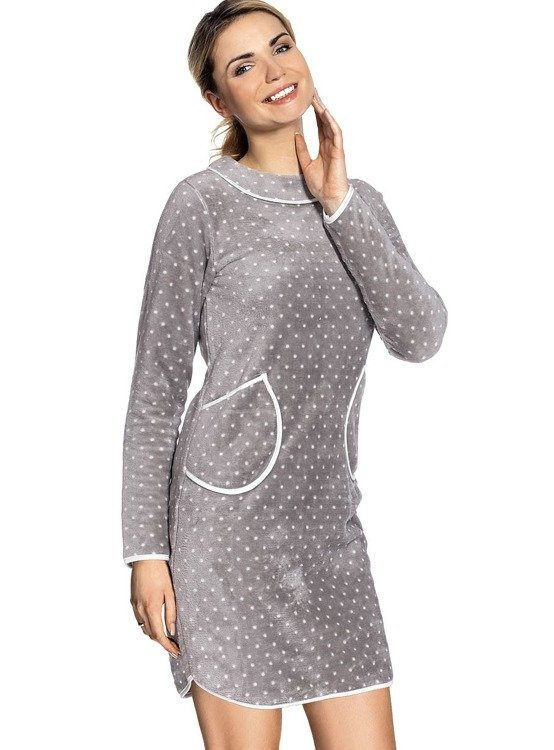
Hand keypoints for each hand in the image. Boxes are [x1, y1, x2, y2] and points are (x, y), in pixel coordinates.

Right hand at [130, 559, 179, 658]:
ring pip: (144, 628)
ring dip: (154, 635)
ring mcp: (135, 606)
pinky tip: (156, 623)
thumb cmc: (161, 573)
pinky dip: (147, 626)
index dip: (167, 646)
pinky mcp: (132, 602)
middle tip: (174, 646)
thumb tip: (172, 631)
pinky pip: (139, 620)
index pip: (159, 635)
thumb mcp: (170, 593)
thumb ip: (171, 613)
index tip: (176, 652)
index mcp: (152, 608)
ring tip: (167, 636)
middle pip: (150, 634)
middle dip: (162, 643)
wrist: (146, 559)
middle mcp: (141, 610)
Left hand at [294, 88, 349, 214]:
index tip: (307, 100)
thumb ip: (302, 150)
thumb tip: (296, 135)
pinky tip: (325, 113)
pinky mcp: (339, 151)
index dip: (314, 112)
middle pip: (325, 121)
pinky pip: (336, 133)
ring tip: (317, 98)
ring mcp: (335, 147)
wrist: (329, 197)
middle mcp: (330, 144)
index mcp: (323, 147)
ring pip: (330, 124)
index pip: (319, 125)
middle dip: (319, 105)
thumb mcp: (305, 165)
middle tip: (312, 91)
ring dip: (324, 110)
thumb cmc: (320, 184)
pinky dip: (331, 122)